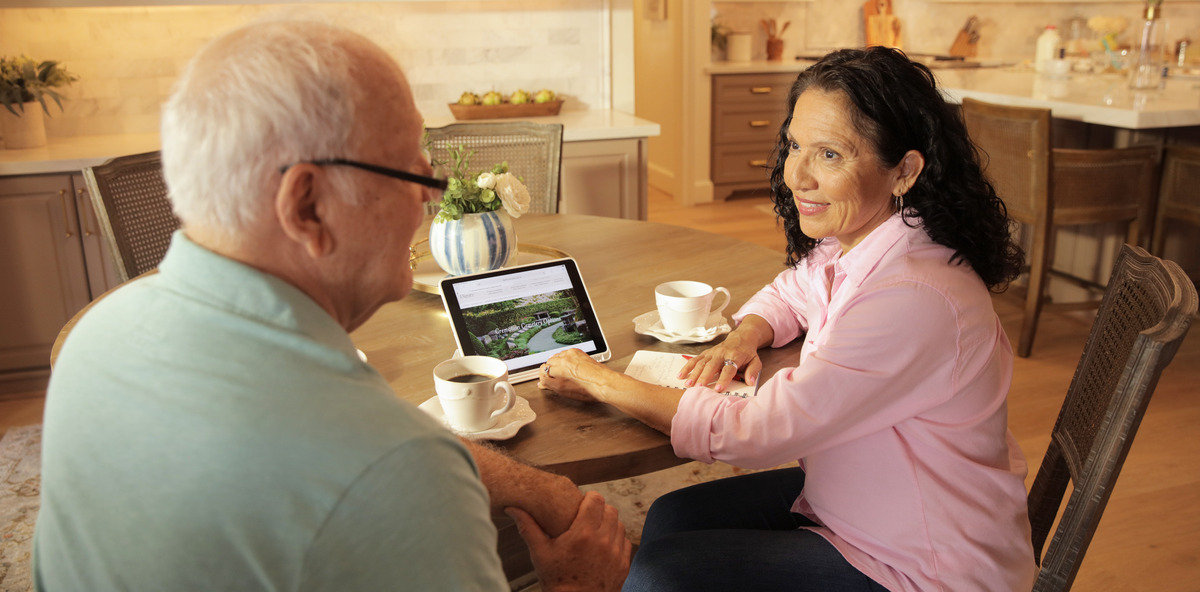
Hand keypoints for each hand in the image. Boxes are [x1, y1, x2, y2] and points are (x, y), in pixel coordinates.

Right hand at [507, 491, 631, 591]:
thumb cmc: (556, 581)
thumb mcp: (540, 554)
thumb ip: (528, 527)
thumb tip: (513, 509)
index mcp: (583, 534)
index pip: (596, 500)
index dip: (590, 498)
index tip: (582, 502)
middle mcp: (603, 541)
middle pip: (611, 510)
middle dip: (600, 510)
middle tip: (588, 516)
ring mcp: (616, 553)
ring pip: (620, 525)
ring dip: (609, 524)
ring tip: (596, 530)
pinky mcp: (623, 565)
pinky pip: (625, 542)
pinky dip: (617, 540)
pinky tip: (605, 545)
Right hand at [538, 348, 612, 402]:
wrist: (604, 383)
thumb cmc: (589, 389)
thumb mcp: (566, 392)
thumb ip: (550, 385)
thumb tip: (542, 383)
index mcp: (558, 372)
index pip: (542, 371)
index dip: (543, 377)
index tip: (546, 381)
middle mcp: (563, 362)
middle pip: (547, 363)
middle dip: (549, 370)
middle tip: (555, 377)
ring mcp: (570, 355)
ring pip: (555, 357)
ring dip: (556, 363)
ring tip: (563, 372)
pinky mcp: (576, 352)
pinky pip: (564, 353)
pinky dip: (564, 358)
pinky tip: (570, 365)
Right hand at [679, 326, 765, 392]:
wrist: (741, 338)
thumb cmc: (748, 353)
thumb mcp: (755, 361)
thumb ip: (753, 371)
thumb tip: (750, 382)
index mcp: (735, 356)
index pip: (728, 368)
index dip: (723, 379)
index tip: (718, 389)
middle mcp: (722, 353)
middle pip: (712, 366)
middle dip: (704, 377)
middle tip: (698, 387)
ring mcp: (712, 352)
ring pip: (701, 363)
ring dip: (694, 373)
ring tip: (688, 384)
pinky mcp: (706, 352)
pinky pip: (695, 359)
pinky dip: (687, 367)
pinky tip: (680, 375)